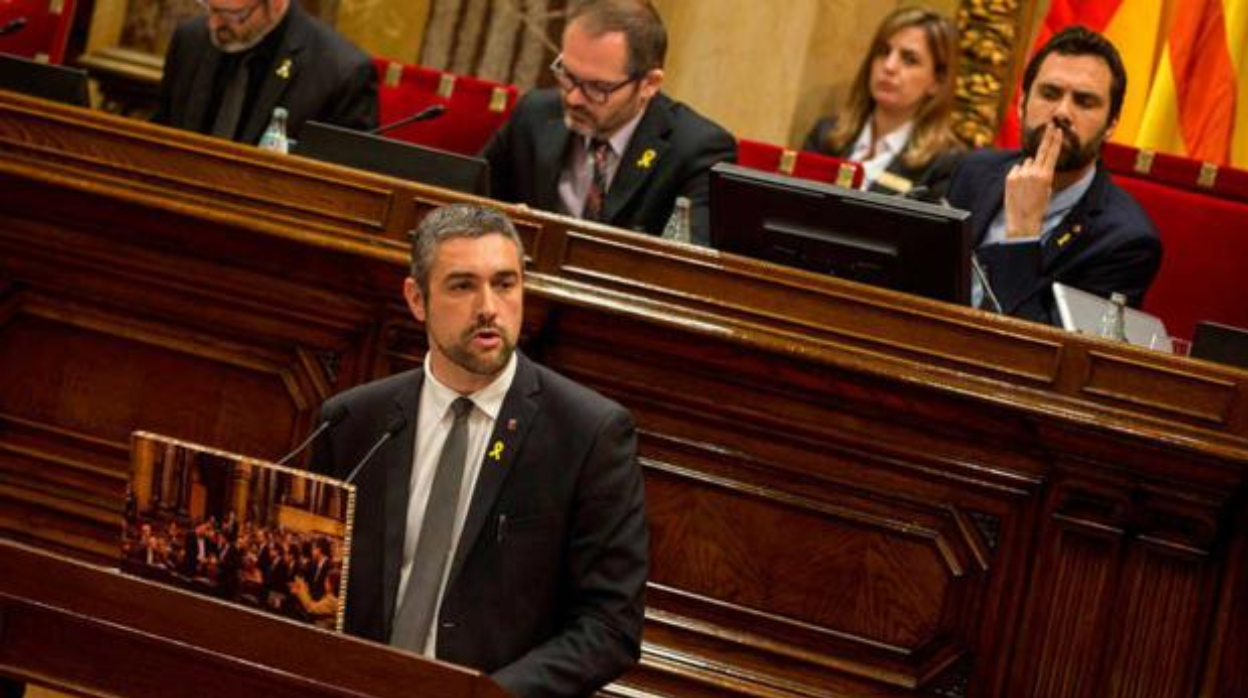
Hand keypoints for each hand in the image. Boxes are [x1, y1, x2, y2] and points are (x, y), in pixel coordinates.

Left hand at [1004, 124, 1061, 238]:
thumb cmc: (1038, 207)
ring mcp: (1020, 174)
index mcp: (1046, 175)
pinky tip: (1019, 187)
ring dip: (1027, 170)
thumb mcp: (1047, 189)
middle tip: (1050, 125)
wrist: (1023, 220)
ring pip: (1026, 164)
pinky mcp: (1010, 177)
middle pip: (1041, 150)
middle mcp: (1033, 172)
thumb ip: (1042, 173)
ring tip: (1027, 187)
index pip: (1052, 153)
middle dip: (1047, 138)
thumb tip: (1032, 161)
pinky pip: (1016, 170)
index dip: (1055, 141)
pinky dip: (1018, 175)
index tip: (1057, 130)